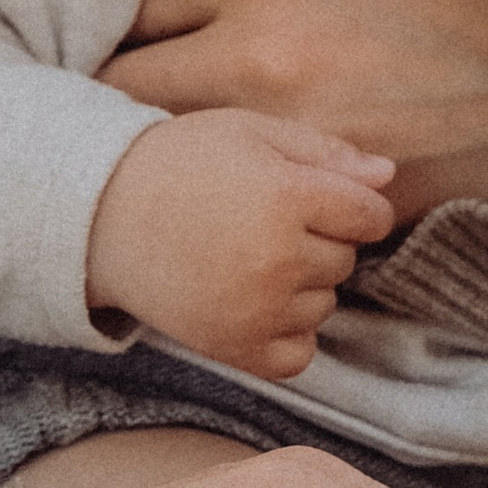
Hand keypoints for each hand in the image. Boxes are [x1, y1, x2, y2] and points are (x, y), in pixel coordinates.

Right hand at [84, 108, 394, 376]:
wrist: (99, 216)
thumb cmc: (181, 164)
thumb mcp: (251, 133)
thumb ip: (326, 153)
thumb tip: (388, 176)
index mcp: (288, 198)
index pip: (371, 217)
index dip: (351, 204)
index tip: (311, 197)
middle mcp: (277, 260)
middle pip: (345, 260)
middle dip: (317, 240)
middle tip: (257, 222)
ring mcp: (256, 310)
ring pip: (323, 305)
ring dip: (299, 286)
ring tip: (243, 258)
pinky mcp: (233, 348)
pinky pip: (298, 354)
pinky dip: (286, 333)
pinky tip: (252, 301)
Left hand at [108, 0, 487, 220]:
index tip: (147, 5)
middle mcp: (262, 58)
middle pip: (118, 89)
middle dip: (122, 78)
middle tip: (147, 72)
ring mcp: (299, 141)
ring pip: (170, 158)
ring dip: (169, 141)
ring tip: (187, 126)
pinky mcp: (342, 204)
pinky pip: (252, 205)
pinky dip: (243, 192)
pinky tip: (258, 175)